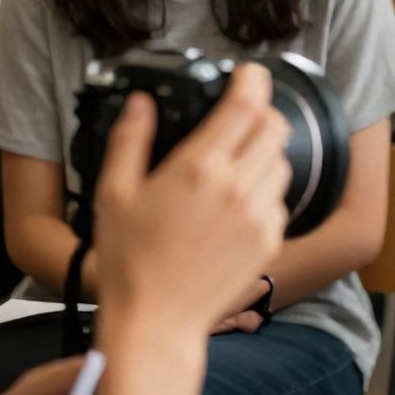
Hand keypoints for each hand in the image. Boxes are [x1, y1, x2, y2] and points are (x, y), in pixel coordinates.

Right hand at [93, 64, 291, 342]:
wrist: (157, 321)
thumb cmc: (129, 262)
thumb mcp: (113, 193)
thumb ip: (130, 140)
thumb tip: (140, 103)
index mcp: (199, 168)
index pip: (246, 104)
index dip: (252, 79)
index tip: (247, 73)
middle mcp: (238, 187)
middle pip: (274, 127)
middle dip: (260, 113)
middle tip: (239, 118)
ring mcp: (259, 215)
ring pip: (281, 161)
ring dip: (265, 151)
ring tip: (235, 162)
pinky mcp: (270, 240)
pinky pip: (280, 199)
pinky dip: (265, 190)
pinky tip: (236, 203)